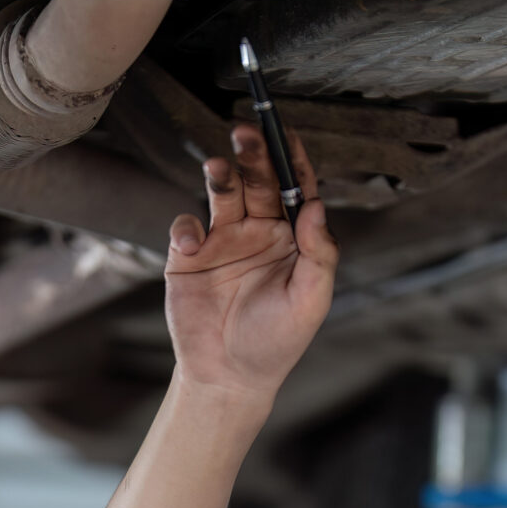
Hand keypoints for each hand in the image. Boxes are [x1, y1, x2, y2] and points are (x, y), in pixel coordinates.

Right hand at [162, 124, 335, 402]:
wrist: (228, 376)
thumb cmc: (277, 342)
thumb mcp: (310, 302)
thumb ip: (319, 255)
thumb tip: (316, 207)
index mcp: (293, 238)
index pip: (296, 190)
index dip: (293, 160)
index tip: (286, 133)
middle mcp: (259, 231)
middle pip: (258, 182)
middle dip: (253, 155)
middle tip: (246, 131)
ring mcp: (223, 240)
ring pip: (222, 194)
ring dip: (220, 176)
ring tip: (218, 166)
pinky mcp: (189, 255)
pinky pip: (187, 226)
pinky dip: (187, 227)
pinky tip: (193, 244)